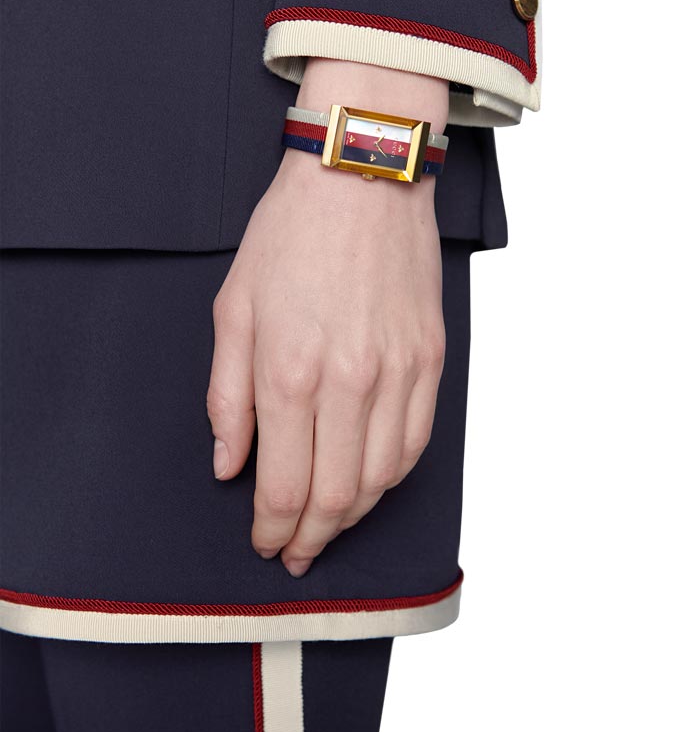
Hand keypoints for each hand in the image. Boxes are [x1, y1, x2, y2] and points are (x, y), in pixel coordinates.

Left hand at [206, 60, 448, 577]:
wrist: (364, 180)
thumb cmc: (291, 236)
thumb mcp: (234, 309)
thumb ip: (227, 397)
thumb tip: (229, 466)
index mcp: (289, 371)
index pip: (284, 485)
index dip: (272, 529)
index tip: (265, 543)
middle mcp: (350, 382)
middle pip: (338, 496)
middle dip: (311, 537)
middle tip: (296, 551)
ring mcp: (399, 372)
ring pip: (383, 477)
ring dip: (355, 515)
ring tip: (331, 523)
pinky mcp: (430, 358)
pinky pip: (417, 440)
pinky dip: (393, 476)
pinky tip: (374, 481)